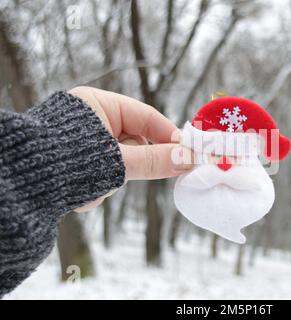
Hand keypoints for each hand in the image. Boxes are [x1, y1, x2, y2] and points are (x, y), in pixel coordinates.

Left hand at [69, 86, 192, 211]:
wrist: (18, 185)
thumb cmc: (64, 160)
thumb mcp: (117, 159)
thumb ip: (154, 159)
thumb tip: (188, 159)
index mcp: (98, 105)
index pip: (146, 116)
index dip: (168, 134)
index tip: (187, 152)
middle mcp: (90, 120)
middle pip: (133, 142)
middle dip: (130, 164)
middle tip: (127, 174)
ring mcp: (82, 143)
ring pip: (117, 163)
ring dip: (108, 180)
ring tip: (89, 186)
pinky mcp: (74, 163)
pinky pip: (100, 174)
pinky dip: (94, 187)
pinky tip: (78, 194)